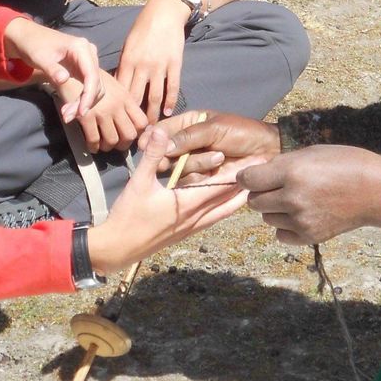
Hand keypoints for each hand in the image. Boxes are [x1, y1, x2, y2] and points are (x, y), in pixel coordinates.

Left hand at [3, 16, 99, 121]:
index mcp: (81, 47)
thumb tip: (64, 80)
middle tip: (67, 117)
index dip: (88, 95)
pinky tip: (69, 108)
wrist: (29, 38)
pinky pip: (88, 86)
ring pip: (94, 87)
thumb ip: (52, 69)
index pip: (91, 75)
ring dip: (82, 103)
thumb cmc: (33, 45)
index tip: (81, 112)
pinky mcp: (84, 68)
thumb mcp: (40, 58)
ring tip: (67, 114)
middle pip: (95, 83)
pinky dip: (80, 99)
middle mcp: (89, 53)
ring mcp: (88, 60)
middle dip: (84, 102)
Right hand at [50, 68, 148, 152]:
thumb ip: (123, 102)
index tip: (131, 136)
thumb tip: (129, 120)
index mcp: (125, 97)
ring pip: (112, 140)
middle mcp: (116, 105)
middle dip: (123, 144)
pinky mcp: (86, 116)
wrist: (69, 70)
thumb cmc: (90, 77)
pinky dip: (93, 146)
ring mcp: (102, 111)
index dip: (139, 133)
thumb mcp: (113, 85)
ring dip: (107, 147)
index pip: (142, 122)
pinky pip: (93, 139)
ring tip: (103, 146)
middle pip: (129, 134)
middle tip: (117, 145)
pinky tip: (92, 146)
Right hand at [86, 127, 250, 274]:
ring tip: (252, 189)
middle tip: (262, 174)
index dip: (240, 173)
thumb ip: (153, 156)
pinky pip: (212, 220)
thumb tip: (160, 131)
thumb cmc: (127, 216)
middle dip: (245, 186)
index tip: (256, 162)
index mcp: (188, 203)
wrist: (117, 249)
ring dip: (236, 200)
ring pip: (222, 213)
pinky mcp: (185, 234)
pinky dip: (223, 210)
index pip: (222, 186)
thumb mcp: (139, 182)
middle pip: (229, 201)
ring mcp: (191, 228)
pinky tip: (224, 206)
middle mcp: (196, 218)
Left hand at [116, 0, 189, 122]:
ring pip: (154, 97)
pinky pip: (172, 87)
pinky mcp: (175, 65)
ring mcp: (160, 66)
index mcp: (128, 61)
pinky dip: (170, 101)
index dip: (119, 106)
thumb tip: (118, 87)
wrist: (164, 13)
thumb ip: (124, 66)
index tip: (117, 120)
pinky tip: (167, 112)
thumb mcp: (128, 46)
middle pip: (136, 97)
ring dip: (152, 114)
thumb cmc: (143, 28)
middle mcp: (143, 66)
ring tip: (151, 127)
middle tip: (133, 131)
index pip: (121, 89)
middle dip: (134, 116)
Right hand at [160, 108, 279, 177]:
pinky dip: (203, 177)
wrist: (266, 152)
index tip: (144, 144)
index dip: (152, 137)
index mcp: (188, 125)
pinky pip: (191, 183)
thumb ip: (189, 136)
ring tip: (220, 157)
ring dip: (198, 164)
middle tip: (178, 158)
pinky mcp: (202, 181)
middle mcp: (187, 145)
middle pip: (167, 154)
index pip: (163, 130)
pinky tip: (218, 170)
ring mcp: (194, 164)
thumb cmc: (243, 133)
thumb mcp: (216, 128)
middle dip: (175, 156)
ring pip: (179, 170)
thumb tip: (163, 145)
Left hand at [239, 145, 380, 245]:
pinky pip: (281, 235)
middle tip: (277, 188)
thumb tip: (257, 175)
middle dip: (261, 193)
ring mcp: (300, 220)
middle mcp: (292, 198)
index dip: (248, 177)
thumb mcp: (311, 152)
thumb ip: (282, 164)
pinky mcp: (309, 236)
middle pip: (254, 202)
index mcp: (291, 172)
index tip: (254, 176)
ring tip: (295, 200)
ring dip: (275, 210)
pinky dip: (285, 227)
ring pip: (267, 218)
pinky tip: (299, 216)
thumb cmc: (345, 163)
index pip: (248, 180)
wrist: (375, 190)